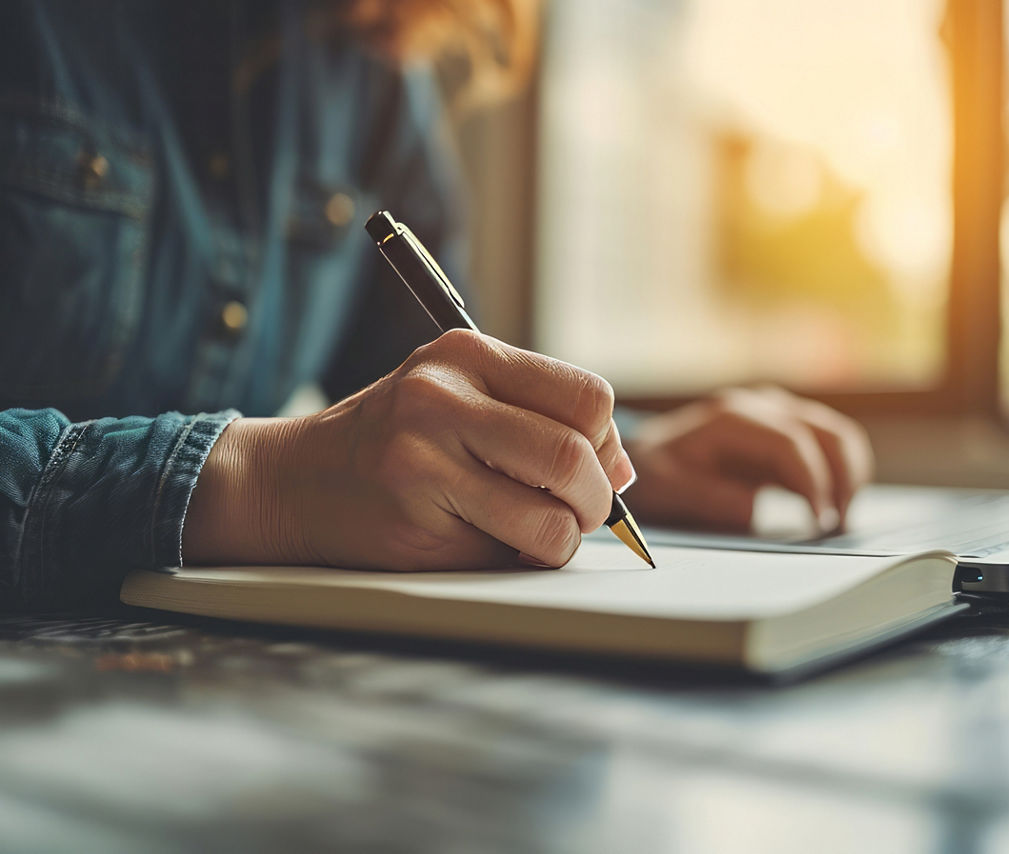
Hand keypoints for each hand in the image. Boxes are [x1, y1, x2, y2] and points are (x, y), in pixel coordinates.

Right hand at [184, 330, 634, 569]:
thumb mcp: (460, 403)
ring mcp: (424, 456)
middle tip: (581, 514)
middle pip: (576, 454)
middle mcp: (444, 396)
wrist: (290, 483)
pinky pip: (511, 551)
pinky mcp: (414, 516)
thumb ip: (537, 420)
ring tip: (535, 533)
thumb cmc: (391, 443)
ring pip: (553, 513)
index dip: (607, 443)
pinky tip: (487, 542)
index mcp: (466, 355)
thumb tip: (625, 469)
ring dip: (563, 538)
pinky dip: (521, 559)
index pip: (587, 396)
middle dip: (597, 500)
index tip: (594, 468)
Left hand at [622, 387, 872, 532]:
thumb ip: (707, 498)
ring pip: (835, 435)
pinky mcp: (787, 435)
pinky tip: (838, 507)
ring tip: (843, 519)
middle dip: (842, 477)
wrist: (648, 457)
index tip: (818, 520)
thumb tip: (754, 509)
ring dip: (850, 474)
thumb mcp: (668, 489)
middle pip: (824, 431)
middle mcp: (761, 408)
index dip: (811, 480)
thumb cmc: (656, 474)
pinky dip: (843, 473)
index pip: (790, 442)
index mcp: (732, 418)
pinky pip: (829, 447)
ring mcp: (778, 417)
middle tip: (840, 524)